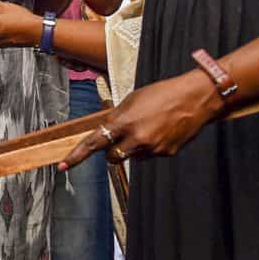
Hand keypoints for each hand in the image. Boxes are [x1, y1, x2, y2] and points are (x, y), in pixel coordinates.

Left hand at [60, 68, 223, 169]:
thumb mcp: (133, 99)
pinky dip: (149, 147)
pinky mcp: (166, 154)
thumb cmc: (163, 93)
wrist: (195, 98)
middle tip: (120, 137)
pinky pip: (149, 155)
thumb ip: (117, 117)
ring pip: (131, 157)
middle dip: (111, 151)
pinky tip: (160, 131)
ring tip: (148, 127)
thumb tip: (106, 129)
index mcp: (125, 122)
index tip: (63, 166)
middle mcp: (137, 139)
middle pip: (111, 157)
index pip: (94, 142)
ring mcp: (152, 149)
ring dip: (133, 147)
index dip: (77, 155)